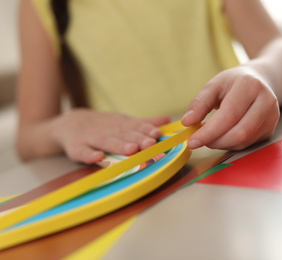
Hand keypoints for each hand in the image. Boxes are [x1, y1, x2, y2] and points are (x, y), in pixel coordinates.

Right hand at [52, 109, 169, 163]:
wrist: (68, 124)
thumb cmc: (103, 126)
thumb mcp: (123, 122)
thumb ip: (144, 123)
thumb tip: (167, 119)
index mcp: (120, 124)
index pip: (135, 126)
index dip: (146, 129)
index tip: (157, 134)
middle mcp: (108, 129)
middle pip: (124, 134)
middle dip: (138, 138)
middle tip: (150, 144)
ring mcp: (91, 138)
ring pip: (106, 142)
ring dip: (119, 146)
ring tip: (131, 149)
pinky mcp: (76, 147)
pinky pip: (83, 151)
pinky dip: (89, 154)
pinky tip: (98, 157)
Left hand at [181, 66, 279, 149]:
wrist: (260, 80)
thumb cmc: (234, 82)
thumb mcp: (214, 85)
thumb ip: (199, 103)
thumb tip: (187, 122)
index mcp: (250, 86)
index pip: (229, 115)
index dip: (209, 132)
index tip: (192, 141)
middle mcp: (266, 101)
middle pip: (239, 133)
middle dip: (215, 141)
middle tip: (199, 140)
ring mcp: (272, 117)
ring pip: (244, 141)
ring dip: (222, 144)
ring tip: (210, 136)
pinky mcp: (271, 129)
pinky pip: (248, 144)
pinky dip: (231, 144)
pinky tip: (223, 135)